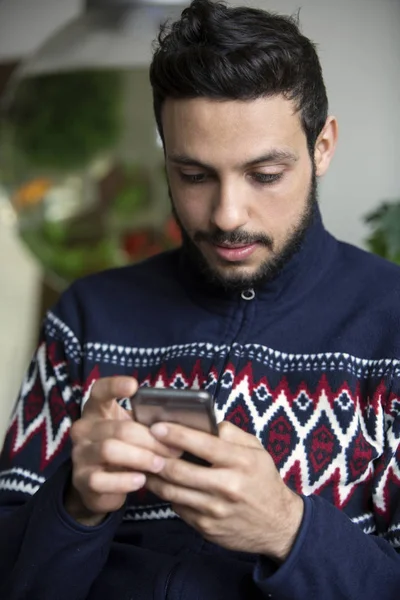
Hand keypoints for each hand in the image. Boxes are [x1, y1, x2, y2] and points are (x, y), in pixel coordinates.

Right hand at [66, 377, 178, 525]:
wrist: (99, 484)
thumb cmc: (123, 448)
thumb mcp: (132, 430)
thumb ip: (147, 424)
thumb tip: (178, 426)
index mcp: (97, 410)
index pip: (100, 391)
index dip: (115, 386)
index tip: (134, 386)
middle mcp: (84, 429)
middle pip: (120, 428)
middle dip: (151, 440)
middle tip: (174, 450)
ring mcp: (80, 454)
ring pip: (110, 450)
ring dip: (141, 458)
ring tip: (160, 465)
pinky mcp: (81, 480)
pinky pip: (102, 480)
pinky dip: (125, 481)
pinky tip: (141, 480)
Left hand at [146, 421, 303, 561]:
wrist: (279, 525)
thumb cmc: (263, 480)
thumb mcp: (256, 450)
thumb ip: (231, 433)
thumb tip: (204, 422)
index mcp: (240, 461)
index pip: (202, 444)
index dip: (176, 434)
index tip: (156, 427)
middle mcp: (227, 486)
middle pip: (179, 471)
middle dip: (155, 457)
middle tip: (140, 446)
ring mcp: (215, 510)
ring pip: (173, 492)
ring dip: (153, 477)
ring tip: (143, 465)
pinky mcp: (207, 527)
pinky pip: (178, 508)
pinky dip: (167, 495)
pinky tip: (162, 484)